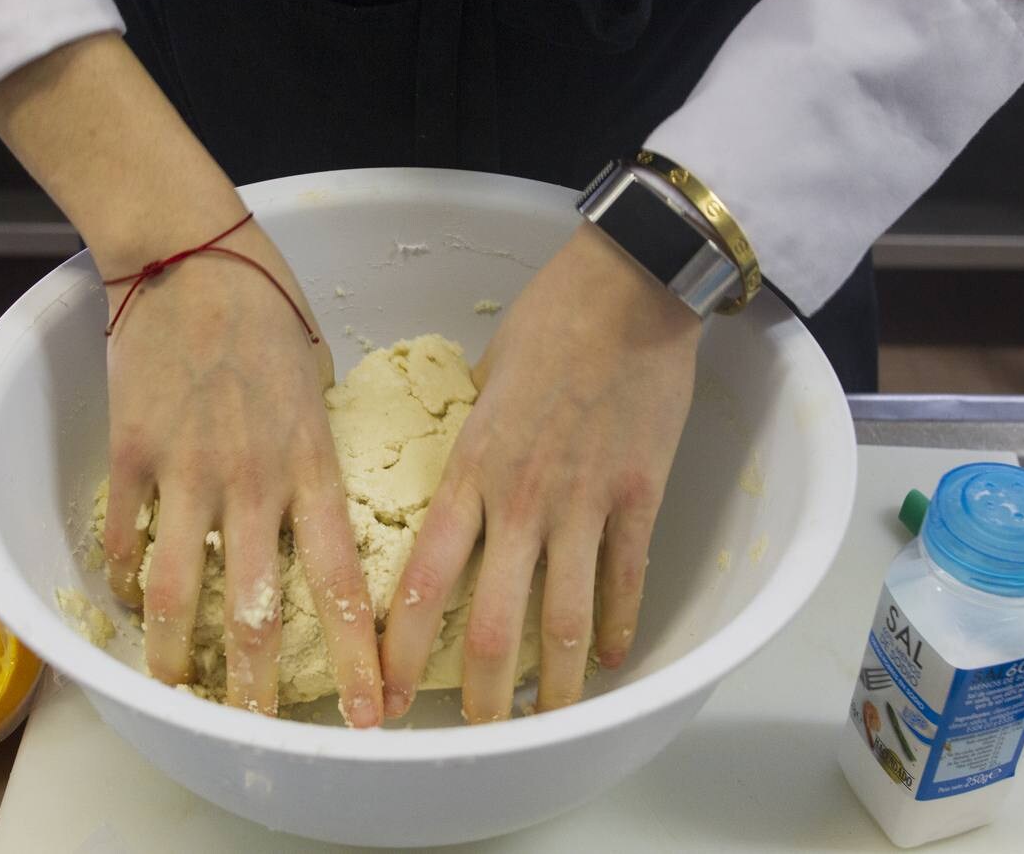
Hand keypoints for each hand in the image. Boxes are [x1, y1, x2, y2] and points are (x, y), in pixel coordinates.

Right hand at [0, 34, 382, 726]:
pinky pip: (129, 535)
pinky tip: (131, 597)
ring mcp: (188, 468)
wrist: (191, 252)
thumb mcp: (317, 384)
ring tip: (177, 685)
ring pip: (181, 589)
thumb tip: (306, 505)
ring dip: (177, 650)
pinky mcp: (133, 452)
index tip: (369, 710)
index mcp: (313, 462)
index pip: (342, 579)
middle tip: (261, 730)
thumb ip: (314, 453)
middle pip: (259, 606)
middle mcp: (254, 479)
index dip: (358, 654)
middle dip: (262, 683)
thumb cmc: (269, 307)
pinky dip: (128, 574)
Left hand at [380, 222, 701, 720]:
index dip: (398, 652)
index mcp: (468, 472)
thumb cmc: (547, 323)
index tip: (385, 694)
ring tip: (549, 721)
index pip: (421, 584)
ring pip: (566, 622)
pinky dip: (620, 627)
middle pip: (491, 625)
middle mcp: (519, 502)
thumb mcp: (482, 384)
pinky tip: (615, 660)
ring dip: (557, 685)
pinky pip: (626, 580)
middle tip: (474, 732)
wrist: (628, 290)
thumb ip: (472, 448)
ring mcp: (582, 504)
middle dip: (479, 694)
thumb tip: (468, 487)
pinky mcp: (638, 497)